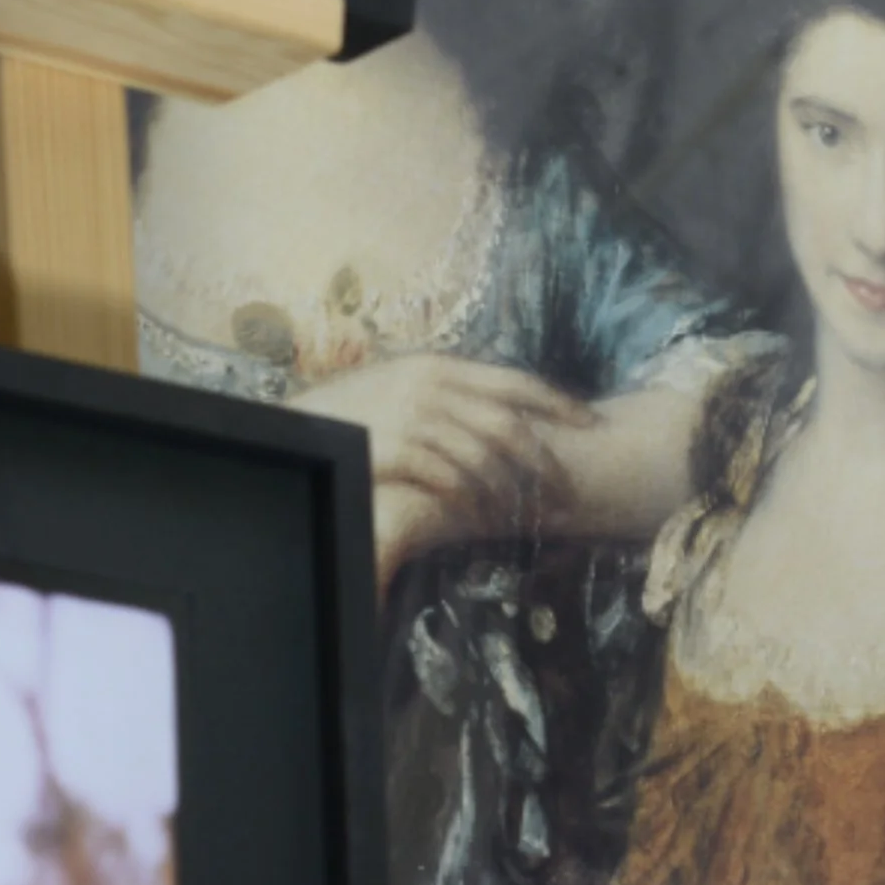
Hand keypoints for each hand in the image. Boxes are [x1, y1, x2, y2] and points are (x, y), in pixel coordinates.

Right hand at [293, 353, 586, 584]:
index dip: (559, 404)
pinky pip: (449, 478)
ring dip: (511, 490)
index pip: (517, 382)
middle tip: (565, 491)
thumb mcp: (399, 387)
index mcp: (439, 366)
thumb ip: (445, 394)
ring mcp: (412, 416)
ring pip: (484, 456)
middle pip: (509, 424)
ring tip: (525, 515)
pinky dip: (472, 500)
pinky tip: (482, 518)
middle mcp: (430, 385)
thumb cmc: (351, 414)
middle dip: (544, 461)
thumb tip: (495, 410)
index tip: (591, 424)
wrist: (293, 430)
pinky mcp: (393, 449)